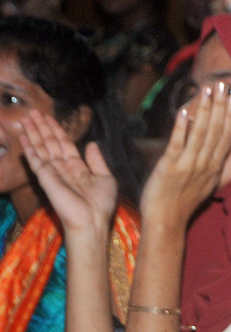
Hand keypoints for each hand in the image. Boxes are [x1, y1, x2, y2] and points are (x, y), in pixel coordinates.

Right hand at [17, 110, 116, 239]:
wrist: (92, 220)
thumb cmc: (101, 204)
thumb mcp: (105, 178)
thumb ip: (97, 161)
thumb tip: (92, 143)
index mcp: (77, 167)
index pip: (64, 144)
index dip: (57, 130)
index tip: (49, 118)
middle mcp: (63, 167)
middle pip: (50, 143)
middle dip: (42, 127)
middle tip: (32, 112)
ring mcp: (52, 172)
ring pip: (41, 147)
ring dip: (33, 132)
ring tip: (26, 118)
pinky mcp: (45, 177)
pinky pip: (35, 159)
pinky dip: (29, 147)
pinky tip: (23, 136)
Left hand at [139, 82, 230, 225]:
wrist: (166, 222)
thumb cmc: (180, 203)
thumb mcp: (202, 183)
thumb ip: (206, 163)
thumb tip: (206, 144)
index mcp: (214, 167)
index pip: (226, 137)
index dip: (230, 116)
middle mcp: (205, 164)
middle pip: (216, 131)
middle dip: (220, 106)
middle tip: (223, 84)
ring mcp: (189, 165)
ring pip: (201, 133)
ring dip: (205, 110)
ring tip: (207, 90)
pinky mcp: (171, 167)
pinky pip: (178, 144)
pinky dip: (182, 127)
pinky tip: (185, 111)